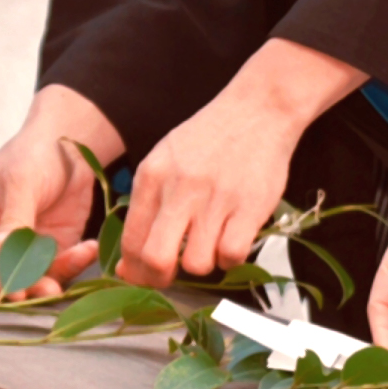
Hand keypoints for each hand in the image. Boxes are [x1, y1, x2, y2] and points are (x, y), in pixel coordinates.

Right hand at [0, 84, 123, 299]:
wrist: (68, 145)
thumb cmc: (32, 155)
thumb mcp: (21, 184)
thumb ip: (13, 220)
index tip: (16, 292)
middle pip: (5, 276)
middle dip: (29, 284)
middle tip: (50, 291)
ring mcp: (24, 249)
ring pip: (35, 278)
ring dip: (56, 277)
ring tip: (78, 258)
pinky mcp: (52, 250)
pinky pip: (61, 267)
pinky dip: (76, 261)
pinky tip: (89, 247)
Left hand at [117, 38, 365, 285]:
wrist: (257, 110)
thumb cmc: (210, 139)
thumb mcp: (166, 160)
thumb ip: (148, 207)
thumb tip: (130, 264)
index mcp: (152, 177)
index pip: (131, 242)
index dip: (135, 270)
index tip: (144, 274)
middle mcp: (179, 189)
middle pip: (156, 259)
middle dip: (160, 279)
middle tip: (171, 276)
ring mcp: (215, 199)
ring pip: (197, 264)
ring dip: (203, 264)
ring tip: (210, 244)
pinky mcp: (249, 208)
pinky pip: (232, 256)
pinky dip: (231, 258)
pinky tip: (233, 240)